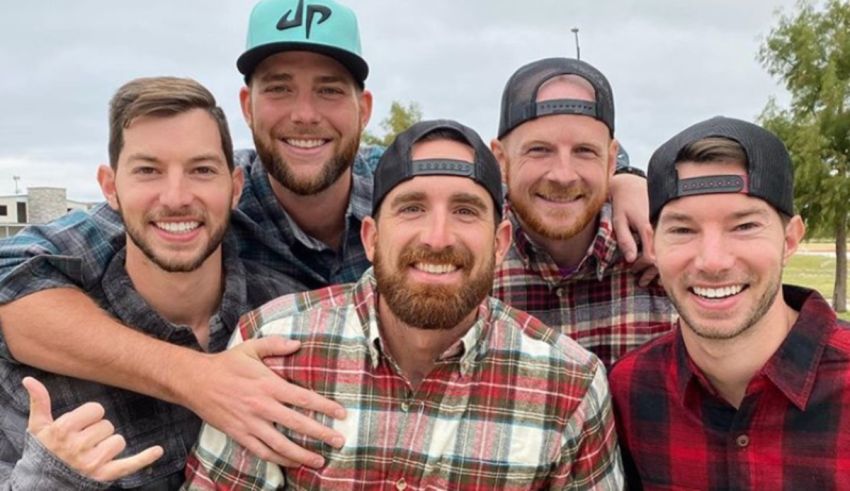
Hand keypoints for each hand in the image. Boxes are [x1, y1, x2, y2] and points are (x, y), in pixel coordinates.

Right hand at [23, 376, 162, 481]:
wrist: (44, 482)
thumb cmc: (44, 450)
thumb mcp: (38, 426)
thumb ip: (39, 401)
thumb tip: (30, 379)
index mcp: (65, 430)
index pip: (96, 410)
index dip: (90, 416)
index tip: (79, 425)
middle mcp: (78, 446)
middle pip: (107, 425)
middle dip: (98, 431)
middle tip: (83, 441)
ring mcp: (92, 462)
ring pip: (118, 441)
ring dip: (109, 444)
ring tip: (91, 452)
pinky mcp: (104, 475)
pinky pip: (129, 464)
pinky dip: (144, 458)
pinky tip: (158, 450)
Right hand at [182, 337, 345, 468]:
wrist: (194, 381)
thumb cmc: (226, 363)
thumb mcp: (250, 348)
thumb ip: (275, 345)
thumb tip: (298, 344)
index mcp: (268, 384)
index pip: (303, 398)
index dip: (325, 406)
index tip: (341, 413)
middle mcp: (261, 406)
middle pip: (297, 424)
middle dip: (321, 433)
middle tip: (339, 441)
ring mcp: (250, 423)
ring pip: (281, 444)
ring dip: (302, 454)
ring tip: (320, 460)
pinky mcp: (239, 435)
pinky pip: (262, 451)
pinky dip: (279, 459)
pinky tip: (293, 463)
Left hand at [609, 173, 658, 284]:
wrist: (632, 183)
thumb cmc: (623, 202)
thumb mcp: (619, 220)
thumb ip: (625, 239)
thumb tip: (630, 259)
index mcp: (648, 228)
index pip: (650, 257)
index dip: (642, 268)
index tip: (633, 271)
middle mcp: (659, 229)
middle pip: (660, 258)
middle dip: (650, 272)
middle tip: (640, 281)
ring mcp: (664, 227)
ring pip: (665, 253)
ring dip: (656, 267)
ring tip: (647, 278)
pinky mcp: (665, 225)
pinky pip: (666, 244)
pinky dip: (661, 256)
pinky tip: (654, 264)